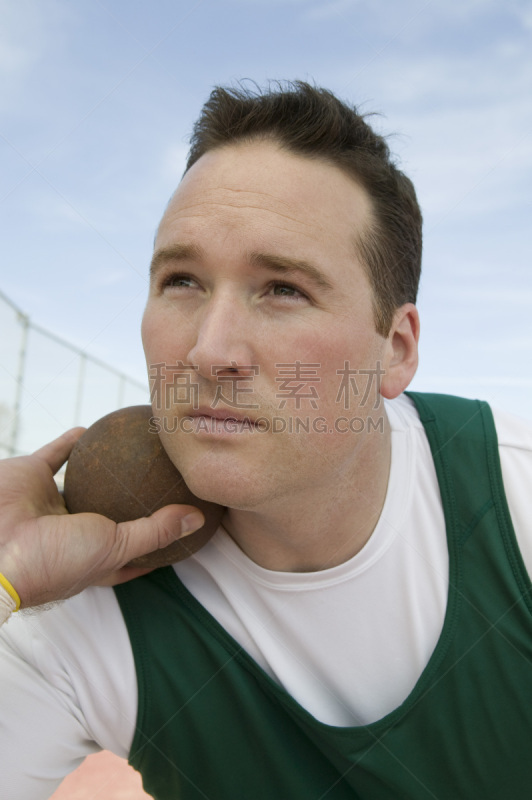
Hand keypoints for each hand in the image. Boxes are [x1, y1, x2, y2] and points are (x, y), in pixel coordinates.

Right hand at [0, 429, 204, 607]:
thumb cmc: (55, 560)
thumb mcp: (116, 548)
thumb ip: (155, 531)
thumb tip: (198, 518)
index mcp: (93, 558)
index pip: (133, 555)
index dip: (157, 546)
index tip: (182, 529)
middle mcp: (73, 532)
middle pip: (112, 514)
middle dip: (133, 502)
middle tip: (162, 481)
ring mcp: (51, 505)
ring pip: (85, 481)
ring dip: (104, 468)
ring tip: (135, 450)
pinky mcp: (32, 479)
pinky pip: (56, 454)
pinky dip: (73, 442)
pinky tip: (94, 429)